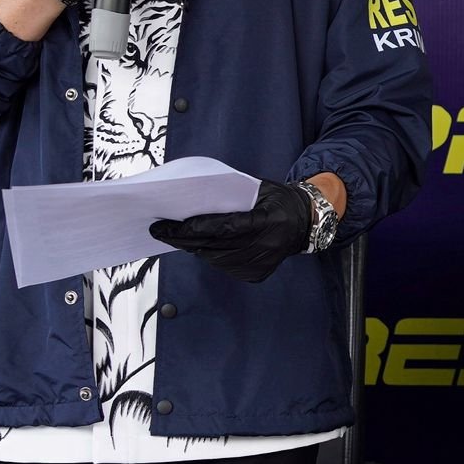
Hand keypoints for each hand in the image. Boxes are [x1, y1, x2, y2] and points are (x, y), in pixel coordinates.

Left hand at [149, 179, 311, 282]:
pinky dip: (209, 255)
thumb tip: (194, 198)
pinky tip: (197, 245)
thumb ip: (231, 195)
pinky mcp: (257, 274)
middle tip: (160, 231)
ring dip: (194, 247)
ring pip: (216, 259)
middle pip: (215, 245)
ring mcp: (262, 263)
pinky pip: (225, 266)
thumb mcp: (257, 189)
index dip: (195, 227)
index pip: (224, 227)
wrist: (304, 223)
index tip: (169, 225)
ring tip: (173, 236)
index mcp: (267, 220)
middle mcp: (266, 246)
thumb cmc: (276, 200)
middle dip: (184, 238)